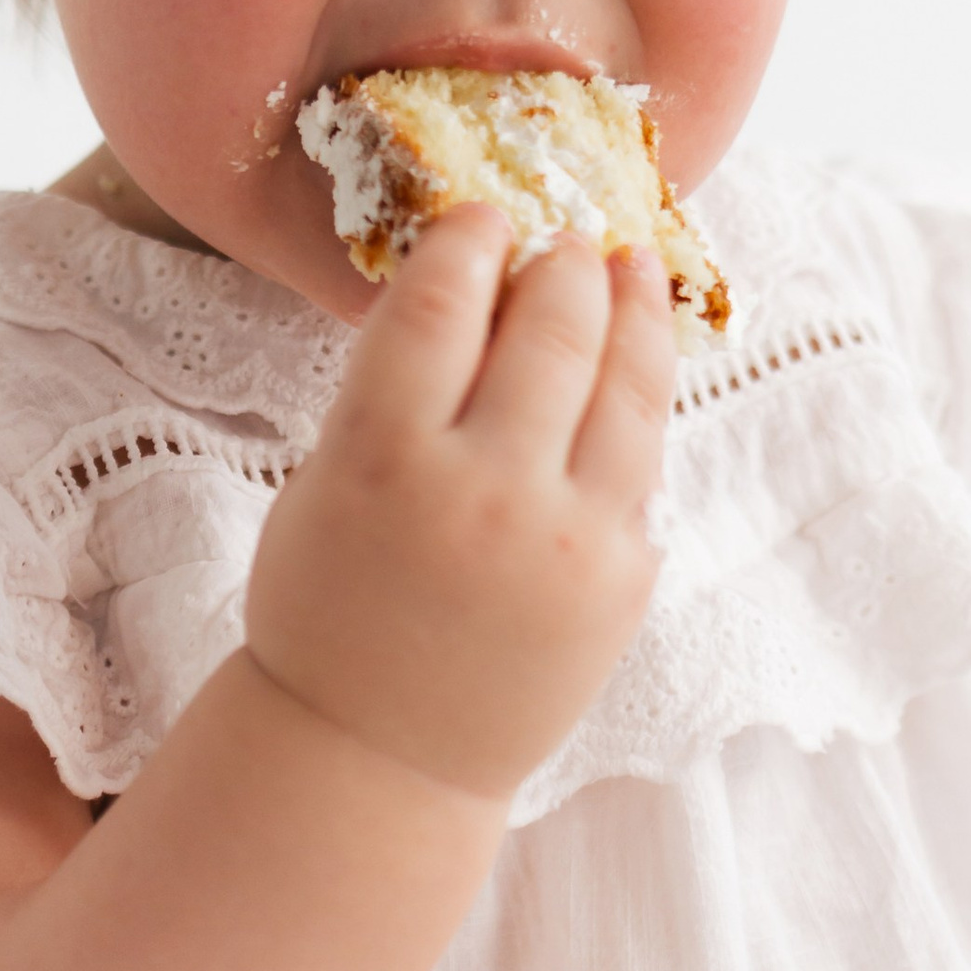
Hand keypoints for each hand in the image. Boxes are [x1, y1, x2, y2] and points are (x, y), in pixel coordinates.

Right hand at [246, 210, 675, 800]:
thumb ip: (396, 390)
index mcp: (382, 457)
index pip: (440, 303)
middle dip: (563, 263)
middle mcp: (483, 490)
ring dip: (631, 307)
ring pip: (625, 381)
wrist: (378, 754)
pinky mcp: (621, 576)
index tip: (484, 216)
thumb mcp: (326, 483)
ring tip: (628, 268)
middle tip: (565, 238)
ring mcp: (566, 536)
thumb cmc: (333, 606)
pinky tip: (637, 361)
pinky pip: (644, 457)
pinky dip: (641, 396)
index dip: (469, 240)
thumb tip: (482, 284)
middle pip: (550, 326)